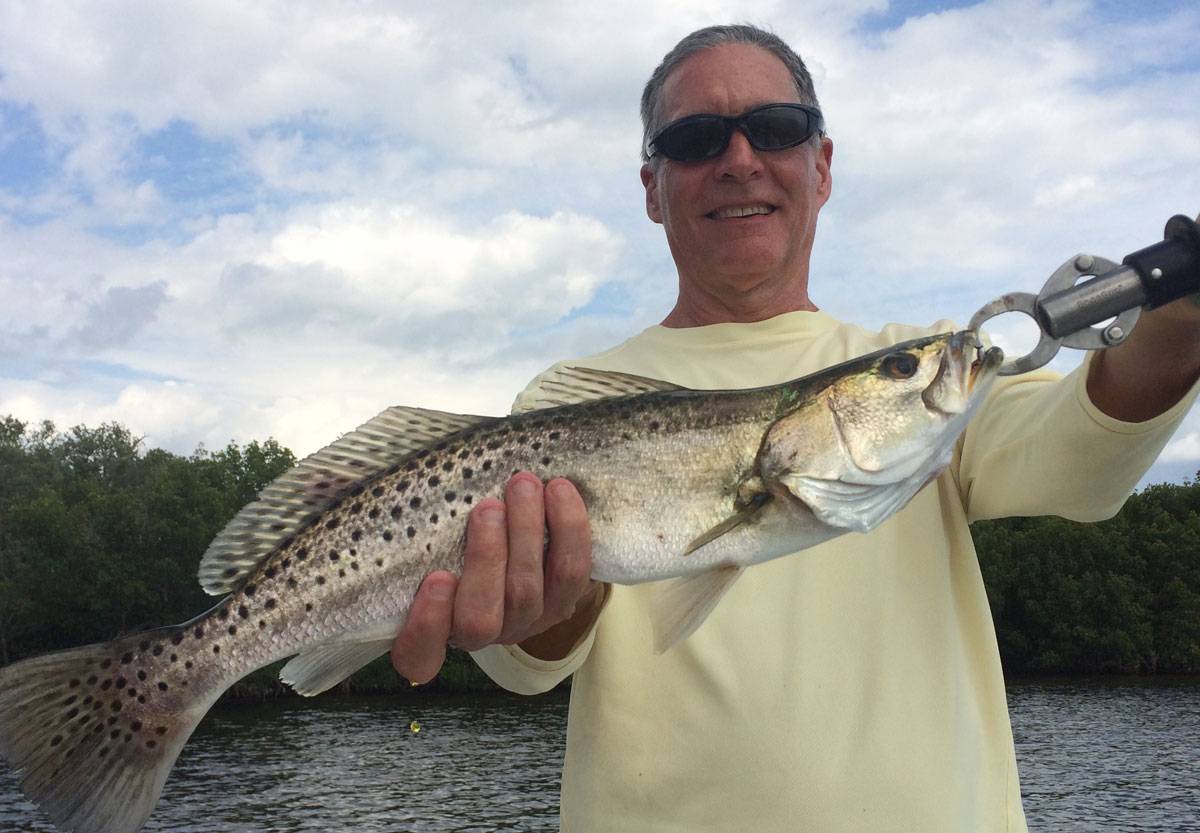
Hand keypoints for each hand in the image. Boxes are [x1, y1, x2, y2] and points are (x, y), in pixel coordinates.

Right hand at [389, 472, 598, 683]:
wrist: (529, 547)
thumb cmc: (457, 538)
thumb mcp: (425, 538)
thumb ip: (398, 524)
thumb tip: (341, 481)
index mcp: (434, 629)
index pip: (418, 655)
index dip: (426, 625)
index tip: (435, 578)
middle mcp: (479, 633)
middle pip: (480, 617)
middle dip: (486, 558)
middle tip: (487, 508)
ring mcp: (524, 622)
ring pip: (527, 591)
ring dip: (527, 535)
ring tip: (523, 487)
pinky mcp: (565, 601)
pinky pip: (572, 573)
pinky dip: (569, 529)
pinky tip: (559, 490)